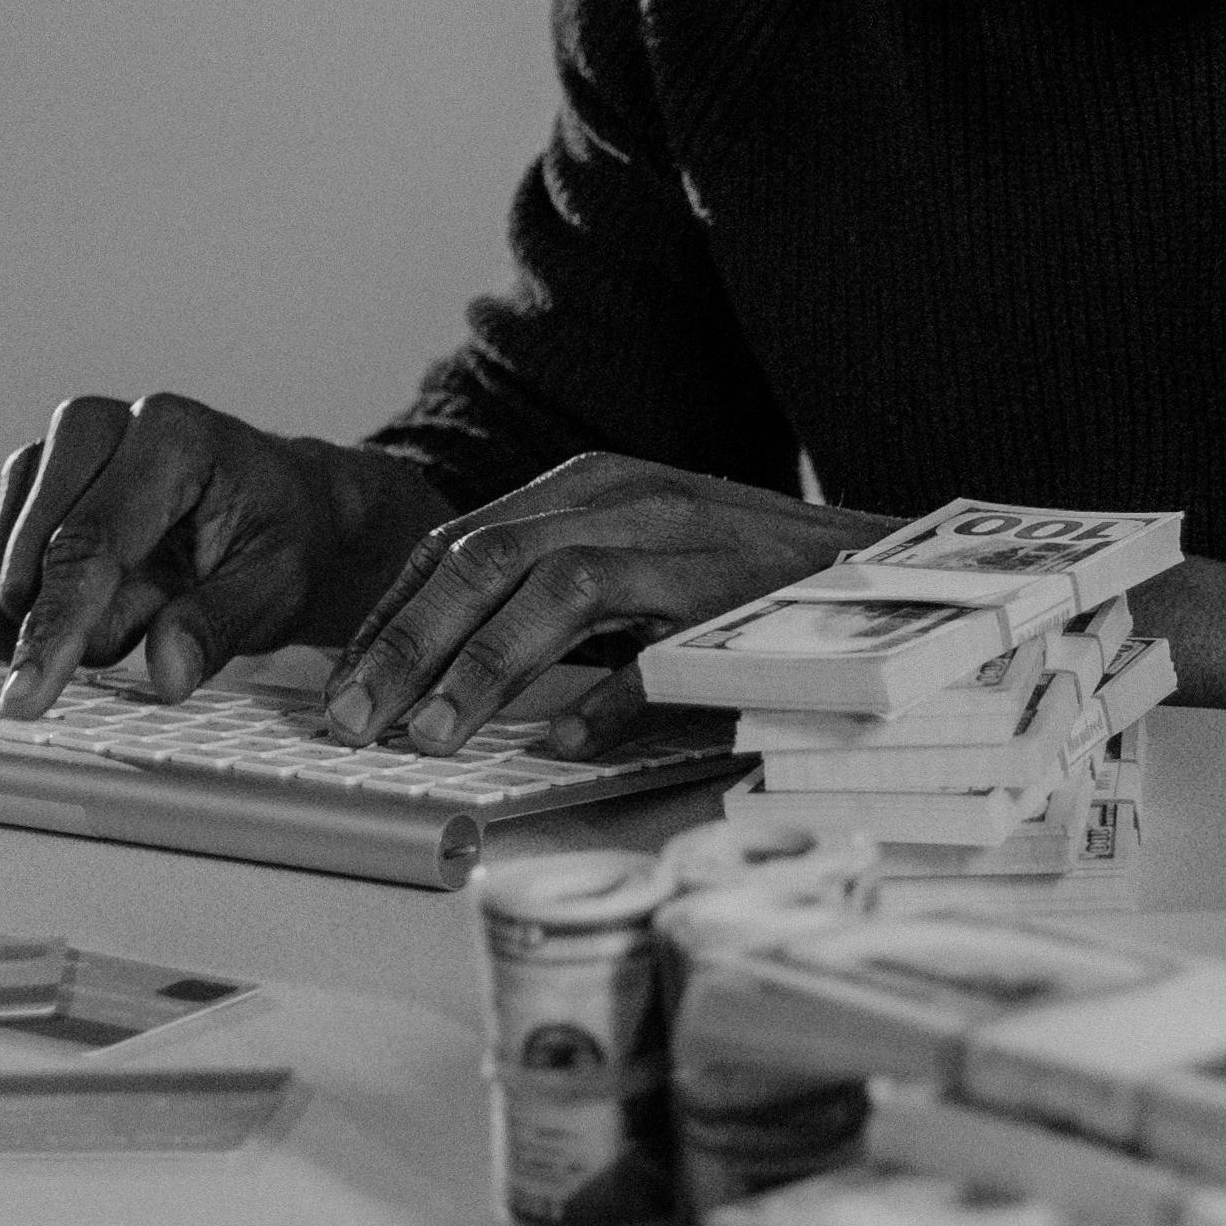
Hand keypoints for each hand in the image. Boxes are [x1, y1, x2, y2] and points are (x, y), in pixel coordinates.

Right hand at [0, 393, 438, 718]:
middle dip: (47, 623)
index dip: (54, 624)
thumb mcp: (277, 586)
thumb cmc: (279, 536)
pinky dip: (2, 603)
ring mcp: (58, 447)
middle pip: (34, 540)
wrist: (278, 499)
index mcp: (171, 437)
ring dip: (34, 613)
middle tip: (87, 667)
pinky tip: (34, 634)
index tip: (25, 693)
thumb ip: (218, 626)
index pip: (93, 540)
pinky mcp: (32, 478)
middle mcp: (103, 424)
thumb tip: (167, 674)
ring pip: (2, 545)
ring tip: (99, 634)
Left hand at [320, 455, 886, 759]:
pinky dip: (606, 696)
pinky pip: (660, 649)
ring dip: (483, 665)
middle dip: (406, 640)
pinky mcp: (739, 600)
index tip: (341, 681)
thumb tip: (446, 666)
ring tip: (431, 733)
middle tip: (352, 717)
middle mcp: (628, 499)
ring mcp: (685, 544)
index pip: (459, 540)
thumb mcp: (635, 557)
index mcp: (590, 485)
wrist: (884, 565)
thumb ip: (551, 591)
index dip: (391, 611)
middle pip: (487, 558)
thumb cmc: (745, 575)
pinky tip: (563, 740)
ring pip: (556, 589)